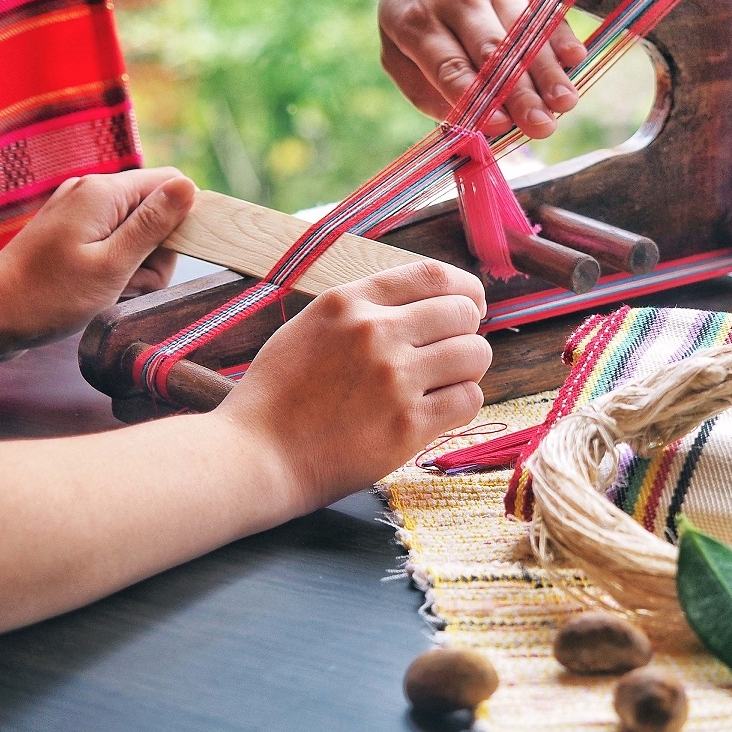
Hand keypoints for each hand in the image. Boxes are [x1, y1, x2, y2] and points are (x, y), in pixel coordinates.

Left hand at [0, 167, 196, 349]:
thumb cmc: (49, 297)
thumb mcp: (112, 264)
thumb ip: (152, 224)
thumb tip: (188, 186)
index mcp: (103, 193)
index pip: (171, 183)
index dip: (184, 218)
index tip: (169, 257)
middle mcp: (91, 192)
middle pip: (156, 212)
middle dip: (157, 252)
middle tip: (129, 281)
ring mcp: (79, 212)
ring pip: (138, 232)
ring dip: (137, 265)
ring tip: (110, 290)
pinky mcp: (72, 232)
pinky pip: (114, 243)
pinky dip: (116, 267)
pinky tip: (98, 288)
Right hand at [217, 261, 491, 511]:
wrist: (256, 456)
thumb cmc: (278, 395)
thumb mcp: (311, 327)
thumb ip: (363, 309)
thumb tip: (424, 303)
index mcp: (350, 302)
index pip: (433, 274)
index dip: (463, 290)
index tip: (469, 305)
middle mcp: (375, 332)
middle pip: (462, 313)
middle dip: (467, 331)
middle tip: (452, 353)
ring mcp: (395, 379)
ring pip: (475, 355)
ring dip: (469, 368)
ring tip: (446, 382)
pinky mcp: (408, 425)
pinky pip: (469, 399)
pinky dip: (462, 403)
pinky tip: (438, 411)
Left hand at [379, 0, 588, 137]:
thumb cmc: (415, 4)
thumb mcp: (395, 43)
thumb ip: (422, 88)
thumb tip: (465, 125)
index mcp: (419, 22)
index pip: (450, 66)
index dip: (477, 96)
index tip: (500, 124)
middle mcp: (459, 1)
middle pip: (494, 53)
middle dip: (520, 93)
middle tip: (542, 126)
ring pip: (525, 34)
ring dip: (548, 71)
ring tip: (565, 103)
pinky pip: (546, 9)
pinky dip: (562, 34)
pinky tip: (575, 59)